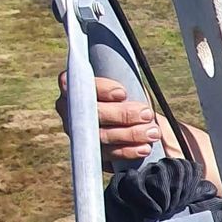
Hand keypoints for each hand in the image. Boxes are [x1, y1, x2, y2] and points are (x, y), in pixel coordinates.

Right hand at [57, 74, 214, 182]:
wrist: (129, 119)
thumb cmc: (123, 94)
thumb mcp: (121, 78)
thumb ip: (120, 73)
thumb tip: (130, 67)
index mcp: (72, 85)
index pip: (79, 84)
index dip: (101, 89)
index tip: (123, 93)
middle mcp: (69, 109)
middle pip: (94, 113)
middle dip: (123, 114)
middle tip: (146, 114)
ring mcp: (77, 132)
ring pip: (102, 135)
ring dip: (130, 134)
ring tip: (152, 132)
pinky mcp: (90, 151)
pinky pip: (107, 154)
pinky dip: (127, 151)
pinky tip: (144, 148)